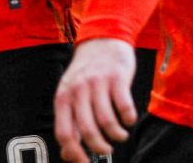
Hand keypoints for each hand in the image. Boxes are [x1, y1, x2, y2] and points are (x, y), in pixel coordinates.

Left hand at [55, 38, 136, 161]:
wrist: (102, 39)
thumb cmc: (86, 73)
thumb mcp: (70, 94)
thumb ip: (69, 122)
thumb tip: (69, 154)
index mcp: (63, 97)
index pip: (64, 133)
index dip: (75, 154)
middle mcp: (78, 90)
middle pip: (88, 131)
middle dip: (100, 147)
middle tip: (107, 149)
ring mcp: (98, 83)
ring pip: (107, 122)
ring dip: (116, 135)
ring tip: (120, 135)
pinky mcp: (117, 78)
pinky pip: (124, 107)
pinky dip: (129, 119)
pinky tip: (129, 119)